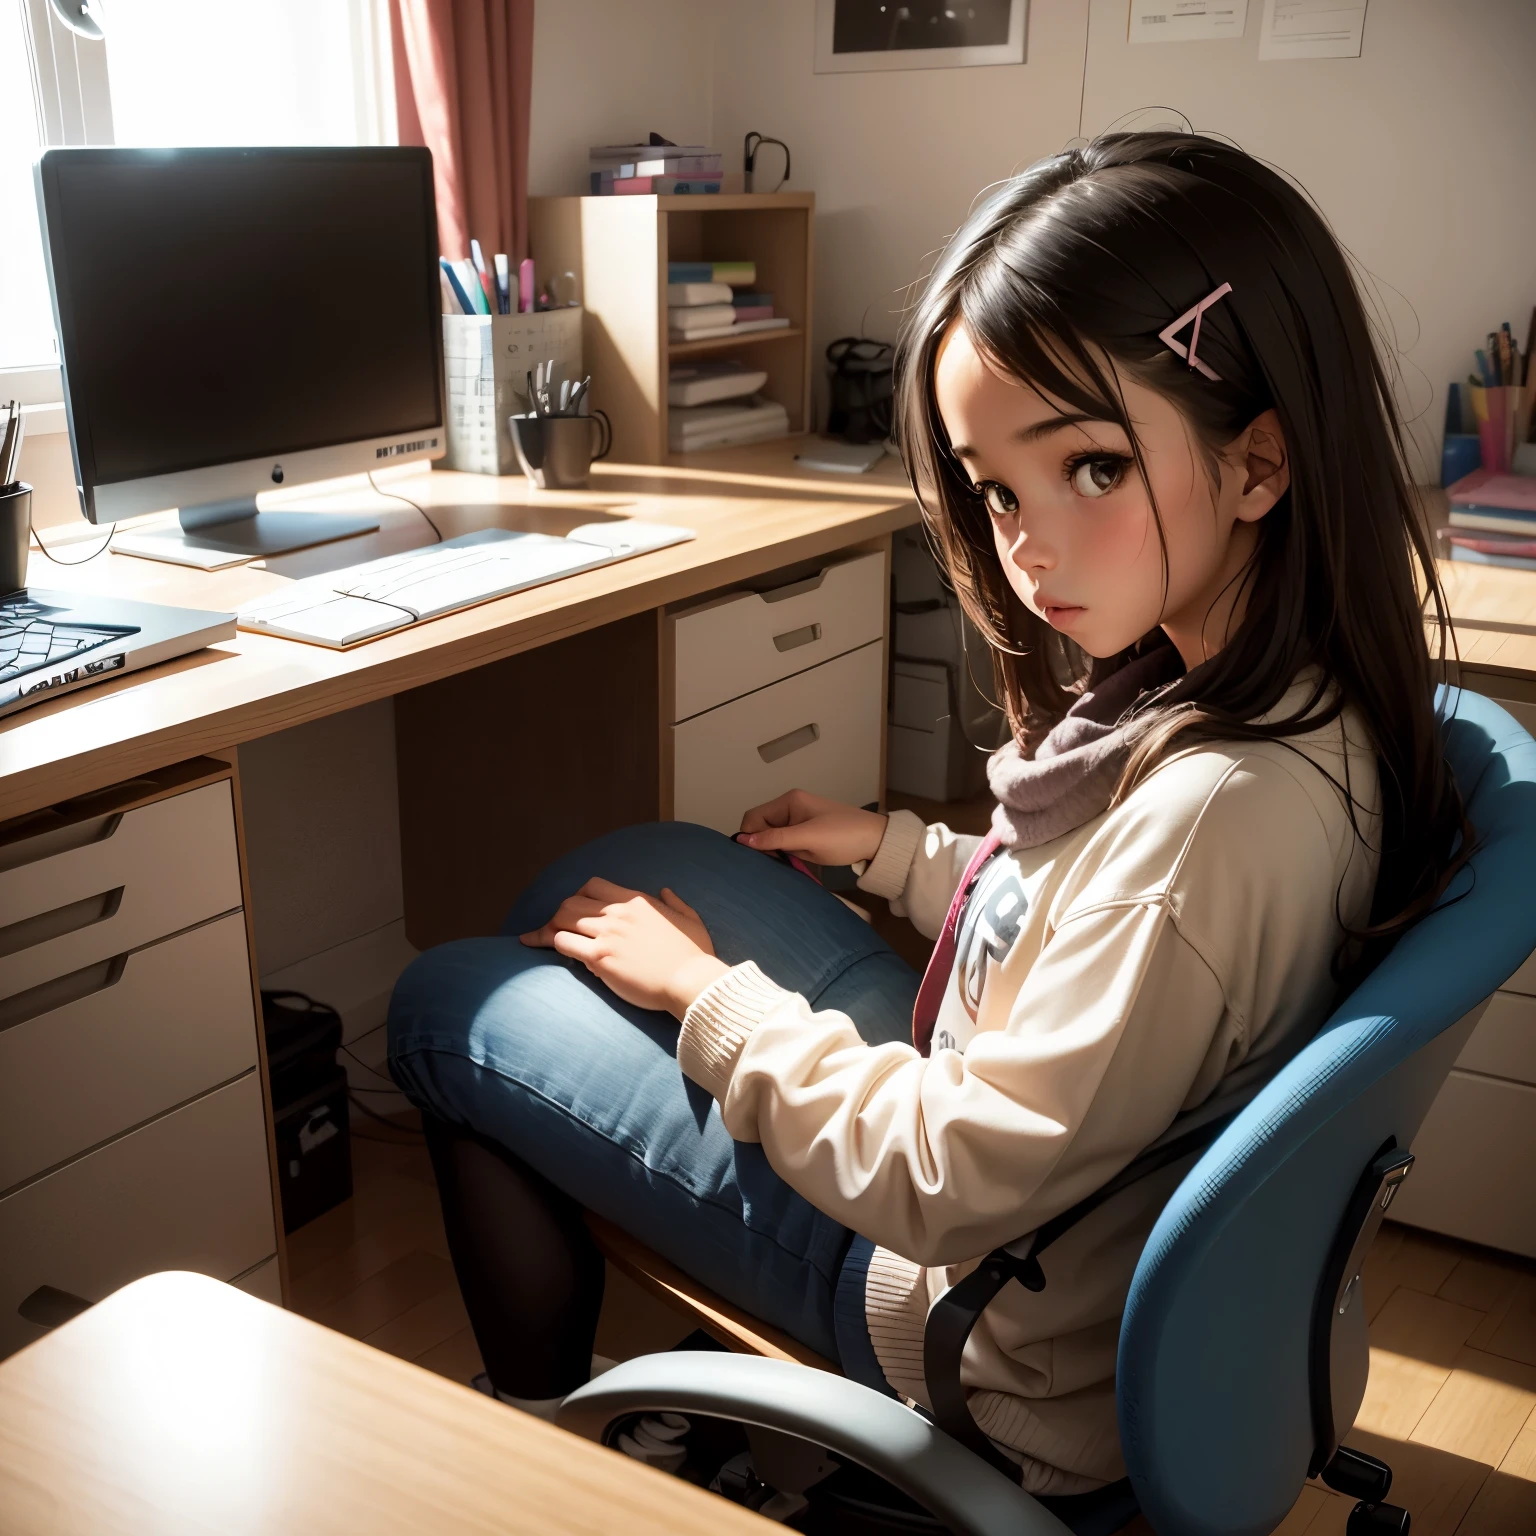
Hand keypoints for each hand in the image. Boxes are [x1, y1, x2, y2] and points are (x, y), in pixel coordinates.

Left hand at [520, 877, 728, 1017]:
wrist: (690, 980)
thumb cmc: (693, 954)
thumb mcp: (690, 919)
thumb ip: (675, 902)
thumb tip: (666, 891)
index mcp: (636, 901)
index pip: (594, 886)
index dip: (579, 896)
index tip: (576, 909)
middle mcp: (618, 913)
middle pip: (572, 902)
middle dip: (559, 914)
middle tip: (553, 928)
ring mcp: (607, 934)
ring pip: (562, 919)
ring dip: (550, 928)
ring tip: (540, 939)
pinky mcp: (600, 957)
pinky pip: (563, 943)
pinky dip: (553, 944)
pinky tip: (549, 950)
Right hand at [737, 789, 887, 866]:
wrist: (876, 841)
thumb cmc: (843, 837)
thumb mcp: (808, 839)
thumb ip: (775, 839)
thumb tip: (742, 840)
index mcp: (789, 801)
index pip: (753, 817)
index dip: (752, 837)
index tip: (766, 855)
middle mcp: (790, 807)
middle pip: (760, 826)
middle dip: (764, 844)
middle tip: (780, 860)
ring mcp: (798, 820)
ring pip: (771, 836)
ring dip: (775, 850)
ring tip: (791, 860)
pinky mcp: (805, 832)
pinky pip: (784, 841)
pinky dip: (785, 852)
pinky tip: (794, 860)